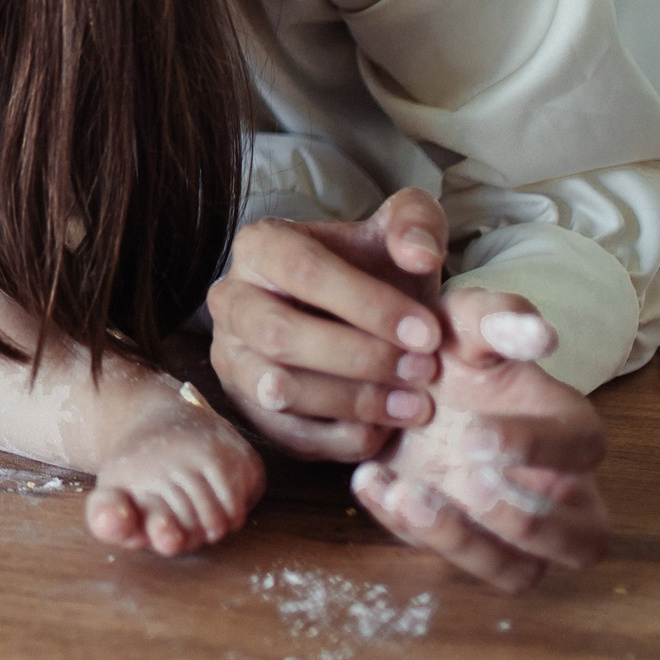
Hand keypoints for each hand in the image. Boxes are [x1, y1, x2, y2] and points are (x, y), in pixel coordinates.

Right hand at [207, 187, 449, 460]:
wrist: (357, 315)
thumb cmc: (377, 271)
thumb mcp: (401, 232)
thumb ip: (416, 223)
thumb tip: (418, 255)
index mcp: (260, 246)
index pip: (303, 270)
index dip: (368, 305)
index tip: (428, 332)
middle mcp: (230, 300)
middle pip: (279, 335)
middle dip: (360, 358)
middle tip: (424, 370)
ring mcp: (230, 357)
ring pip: (276, 389)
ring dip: (353, 402)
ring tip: (415, 403)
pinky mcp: (245, 407)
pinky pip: (286, 435)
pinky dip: (342, 436)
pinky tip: (389, 426)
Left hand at [349, 289, 611, 592]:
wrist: (394, 378)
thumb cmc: (447, 351)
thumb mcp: (462, 323)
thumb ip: (494, 319)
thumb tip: (538, 333)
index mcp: (567, 427)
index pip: (583, 448)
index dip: (536, 447)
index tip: (475, 436)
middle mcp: (556, 490)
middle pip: (581, 538)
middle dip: (523, 519)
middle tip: (462, 481)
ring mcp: (513, 529)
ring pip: (520, 570)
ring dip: (465, 544)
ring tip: (406, 493)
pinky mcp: (465, 544)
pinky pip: (455, 565)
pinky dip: (412, 533)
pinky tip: (372, 480)